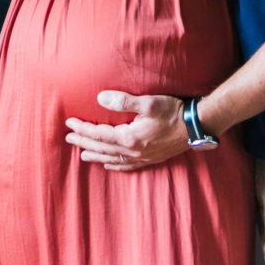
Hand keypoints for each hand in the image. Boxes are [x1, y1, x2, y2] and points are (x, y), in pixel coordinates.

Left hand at [65, 91, 185, 170]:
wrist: (195, 126)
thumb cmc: (172, 111)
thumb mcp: (148, 103)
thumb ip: (123, 101)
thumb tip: (100, 99)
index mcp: (130, 137)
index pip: (99, 134)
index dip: (83, 129)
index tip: (69, 123)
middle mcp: (133, 151)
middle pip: (102, 148)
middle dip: (83, 142)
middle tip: (68, 138)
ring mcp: (141, 157)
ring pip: (112, 159)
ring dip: (95, 155)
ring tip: (82, 154)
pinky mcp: (149, 159)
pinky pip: (126, 166)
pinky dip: (113, 165)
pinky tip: (108, 164)